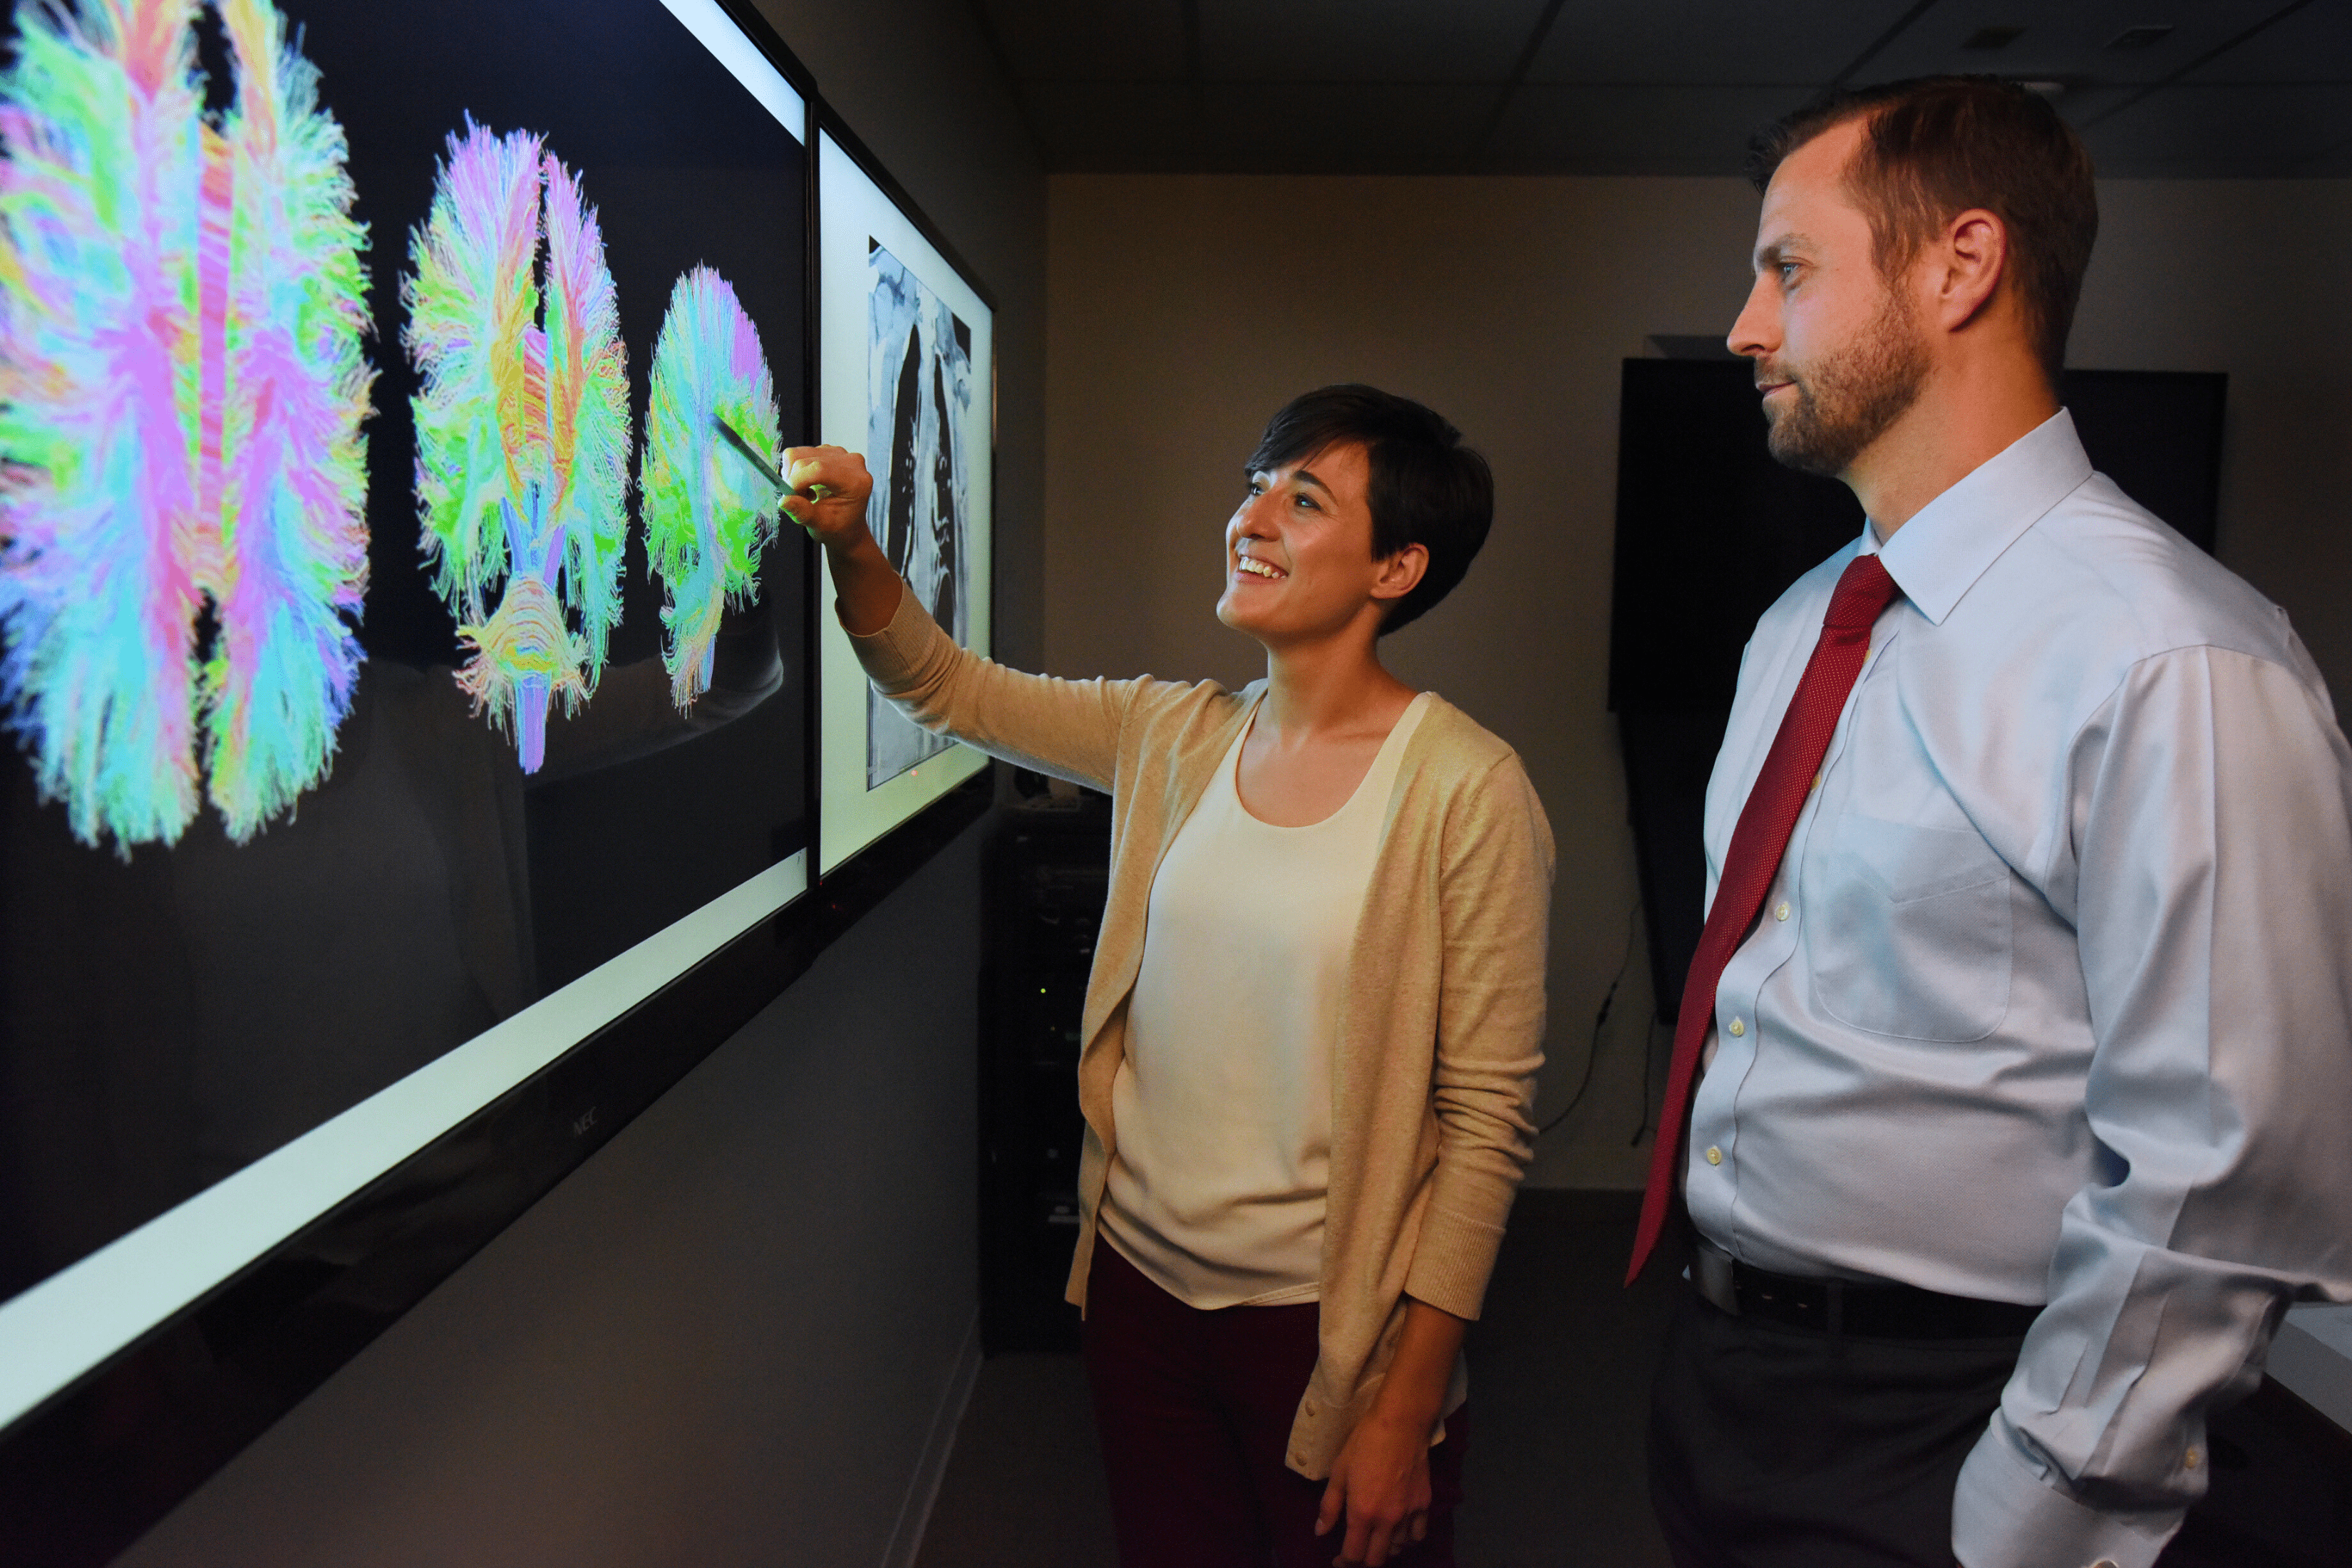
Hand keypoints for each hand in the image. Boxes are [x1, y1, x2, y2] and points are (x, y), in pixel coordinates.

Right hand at [777, 445, 873, 546]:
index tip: (790, 497)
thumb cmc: (839, 526)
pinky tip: (809, 483)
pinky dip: (797, 469)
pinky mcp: (831, 451)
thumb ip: (803, 513)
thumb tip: (784, 501)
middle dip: (794, 480)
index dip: (797, 481)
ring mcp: (842, 454)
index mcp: (856, 482)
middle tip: (799, 499)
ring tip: (806, 492)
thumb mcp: (821, 526)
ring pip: (800, 454)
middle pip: (805, 460)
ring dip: (794, 474)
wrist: (848, 525)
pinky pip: (802, 452)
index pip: (819, 470)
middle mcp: (852, 463)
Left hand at [1316, 1409, 1432, 1566]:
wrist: (1401, 1424)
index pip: (1354, 1555)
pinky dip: (1407, 1540)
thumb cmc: (1364, 1444)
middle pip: (1377, 1559)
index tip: (1338, 1561)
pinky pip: (1418, 1535)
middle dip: (1363, 1561)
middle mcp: (1387, 1520)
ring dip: (1384, 1550)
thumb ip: (1329, 1506)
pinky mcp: (1424, 1504)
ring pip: (1397, 1549)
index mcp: (1363, 1513)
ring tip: (1376, 1540)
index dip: (1343, 1563)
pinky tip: (1400, 1532)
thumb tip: (1320, 1532)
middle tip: (1355, 1553)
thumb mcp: (1339, 1472)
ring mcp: (1409, 1514)